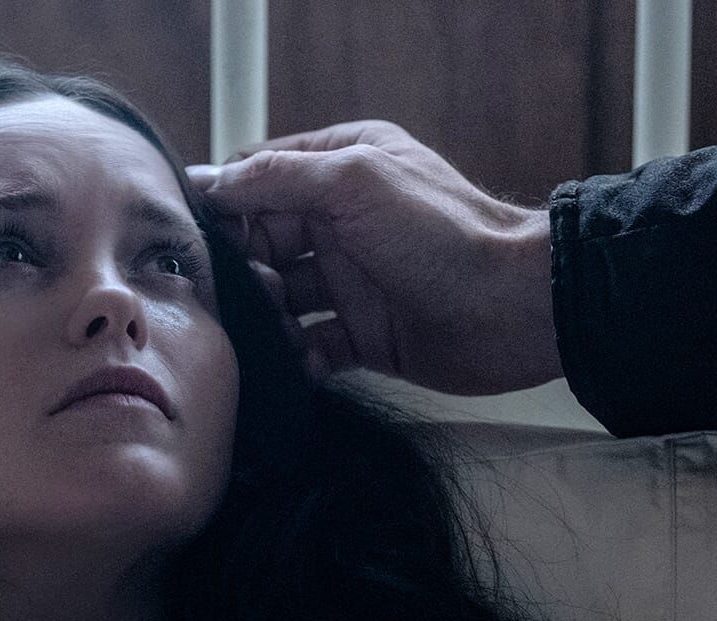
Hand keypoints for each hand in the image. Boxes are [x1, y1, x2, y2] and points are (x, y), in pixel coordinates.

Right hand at [187, 120, 561, 396]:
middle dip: (247, 268)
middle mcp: (344, 221)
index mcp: (344, 167)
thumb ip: (276, 178)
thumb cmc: (442, 234)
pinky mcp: (364, 334)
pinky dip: (298, 355)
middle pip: (262, 243)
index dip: (227, 206)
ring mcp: (353, 280)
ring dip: (268, 315)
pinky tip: (303, 358)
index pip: (260, 179)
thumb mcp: (353, 183)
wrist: (512, 308)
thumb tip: (207, 180)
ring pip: (280, 298)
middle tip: (256, 289)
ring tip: (279, 326)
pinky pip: (310, 345)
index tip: (204, 237)